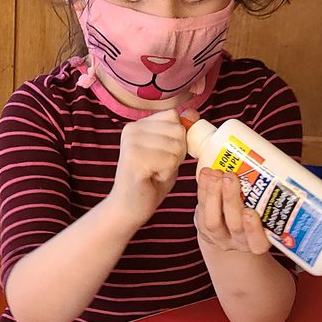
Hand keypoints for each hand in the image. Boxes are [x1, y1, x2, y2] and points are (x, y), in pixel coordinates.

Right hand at [105, 110, 186, 227]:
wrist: (129, 208)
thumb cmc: (150, 181)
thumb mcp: (169, 152)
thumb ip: (179, 133)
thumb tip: (193, 113)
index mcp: (137, 125)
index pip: (174, 117)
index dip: (178, 137)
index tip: (163, 154)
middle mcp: (132, 129)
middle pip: (177, 131)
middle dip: (177, 153)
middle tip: (159, 167)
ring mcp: (131, 143)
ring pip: (176, 147)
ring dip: (171, 165)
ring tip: (154, 173)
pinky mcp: (134, 159)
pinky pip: (169, 161)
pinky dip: (166, 174)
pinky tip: (151, 178)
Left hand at [196, 167, 270, 254]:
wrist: (232, 229)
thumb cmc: (256, 213)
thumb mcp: (266, 212)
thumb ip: (267, 198)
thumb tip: (278, 166)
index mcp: (259, 242)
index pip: (258, 243)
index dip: (253, 229)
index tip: (250, 212)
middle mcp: (240, 243)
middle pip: (234, 226)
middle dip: (231, 200)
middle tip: (230, 177)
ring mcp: (220, 238)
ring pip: (212, 221)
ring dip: (213, 194)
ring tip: (217, 173)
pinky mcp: (204, 230)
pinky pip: (200, 212)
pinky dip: (203, 190)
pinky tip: (206, 174)